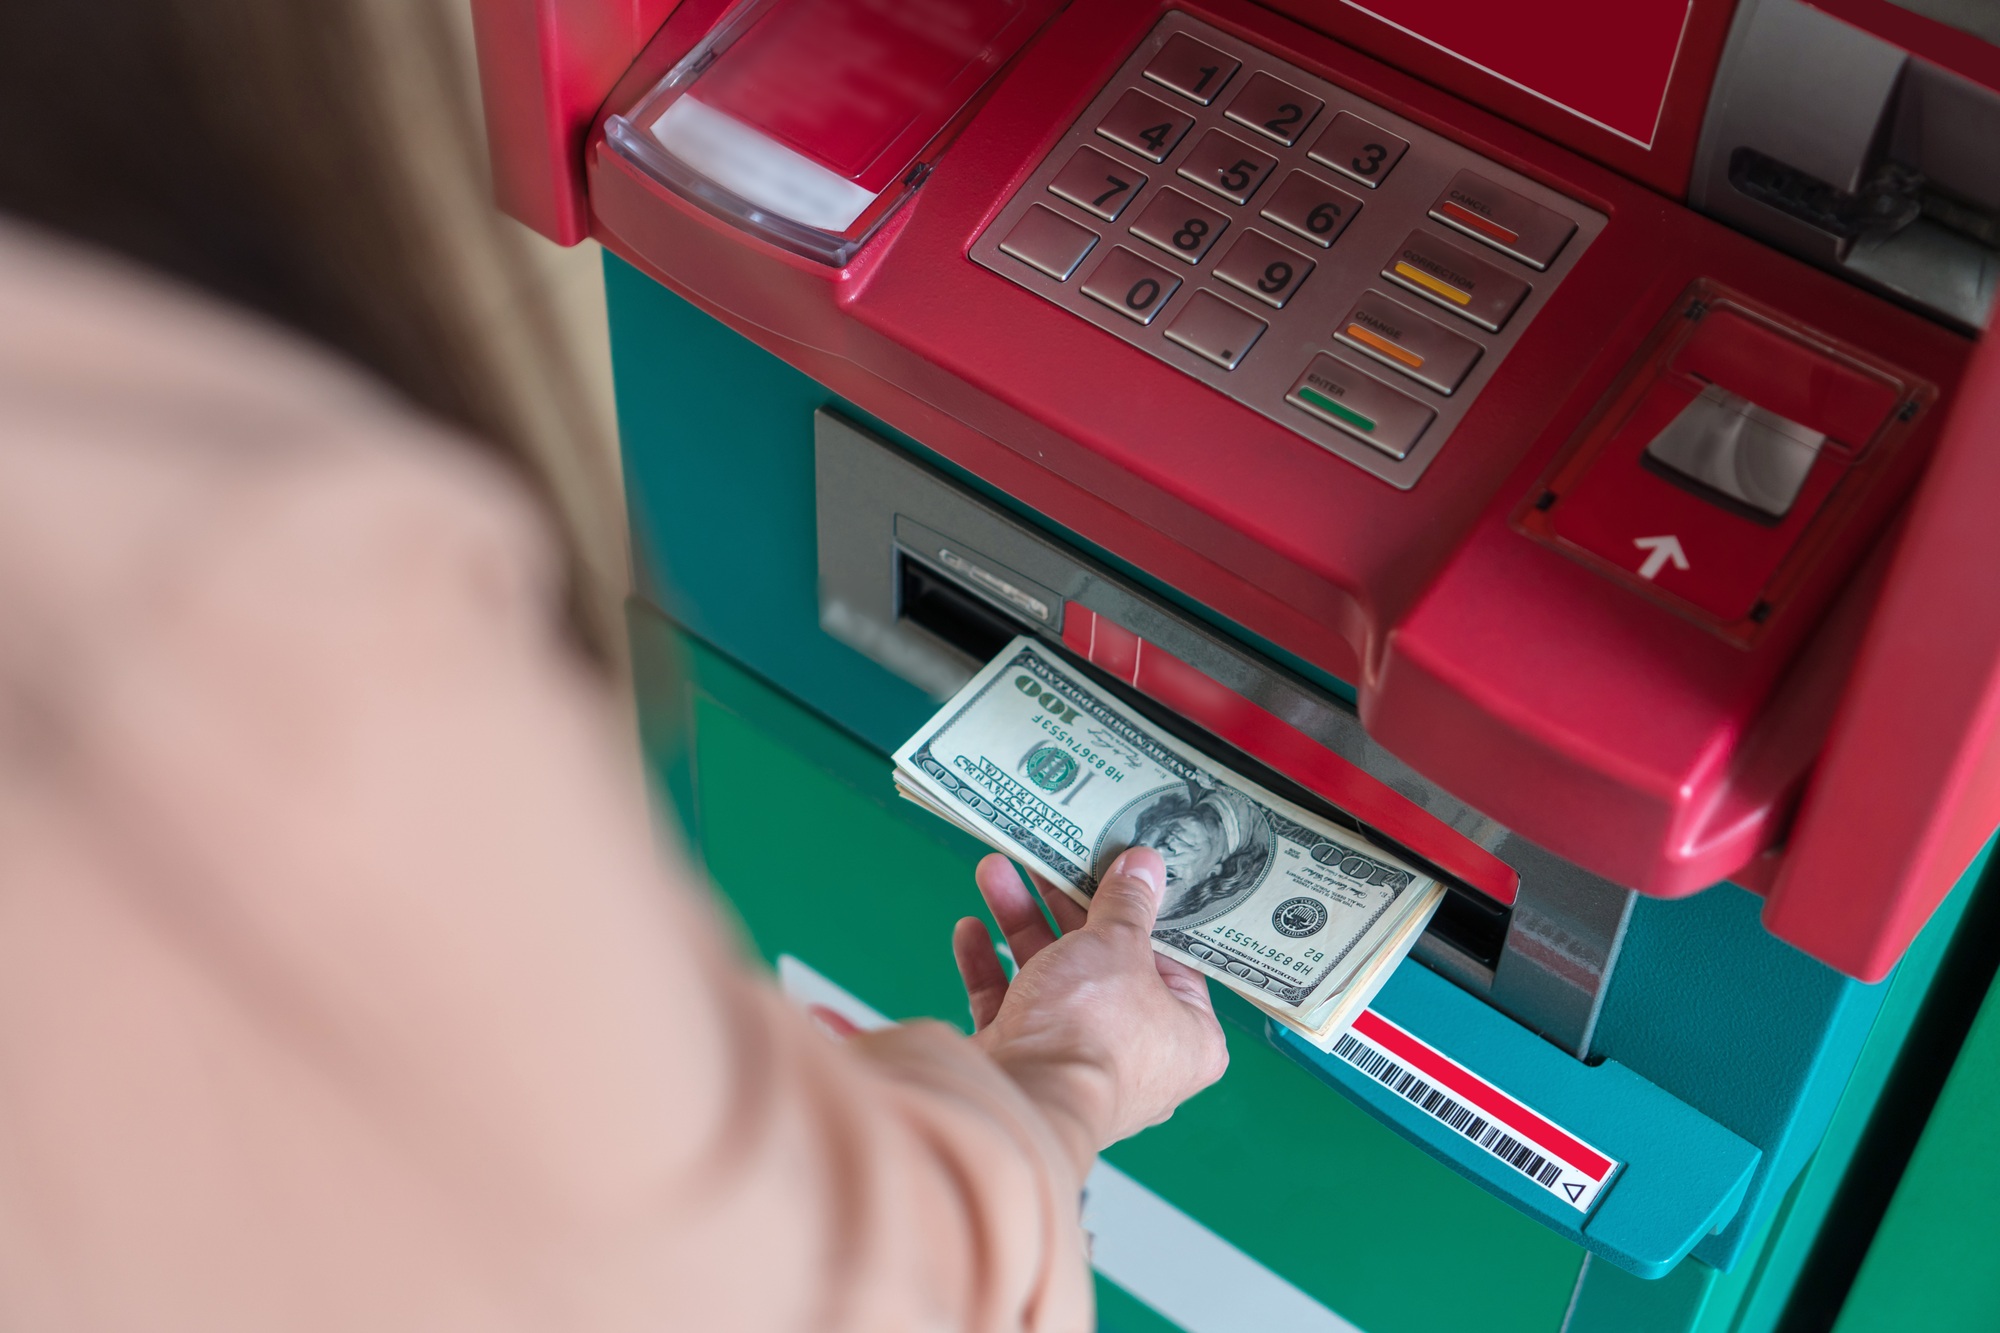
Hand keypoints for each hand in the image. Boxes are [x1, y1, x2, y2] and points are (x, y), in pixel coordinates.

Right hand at [952, 848, 1227, 1173]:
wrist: (1016, 1097)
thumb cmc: (1090, 1031)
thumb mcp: (1118, 944)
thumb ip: (1127, 903)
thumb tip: (1144, 866)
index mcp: (1187, 1037)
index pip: (1173, 961)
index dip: (1145, 910)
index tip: (1122, 868)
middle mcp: (1135, 1056)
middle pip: (1103, 963)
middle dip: (1065, 905)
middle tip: (1048, 858)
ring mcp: (1074, 1062)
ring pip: (1050, 978)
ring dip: (1019, 922)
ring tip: (994, 872)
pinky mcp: (1024, 1066)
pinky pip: (1009, 1007)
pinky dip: (989, 968)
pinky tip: (969, 929)